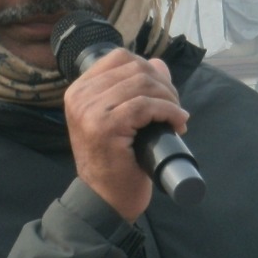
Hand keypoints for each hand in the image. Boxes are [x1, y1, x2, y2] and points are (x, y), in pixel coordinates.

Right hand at [63, 50, 188, 221]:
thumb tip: (159, 64)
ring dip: (169, 98)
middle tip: (175, 108)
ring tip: (177, 118)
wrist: (104, 200)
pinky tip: (178, 123)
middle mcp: (79, 96)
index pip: (119, 57)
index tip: (163, 93)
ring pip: (142, 84)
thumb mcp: (119, 119)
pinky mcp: (105, 126)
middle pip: (135, 68)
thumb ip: (132, 91)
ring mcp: (90, 111)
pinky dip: (169, 111)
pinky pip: (145, 105)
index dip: (149, 69)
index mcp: (79, 90)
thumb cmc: (114, 163)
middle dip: (164, 85)